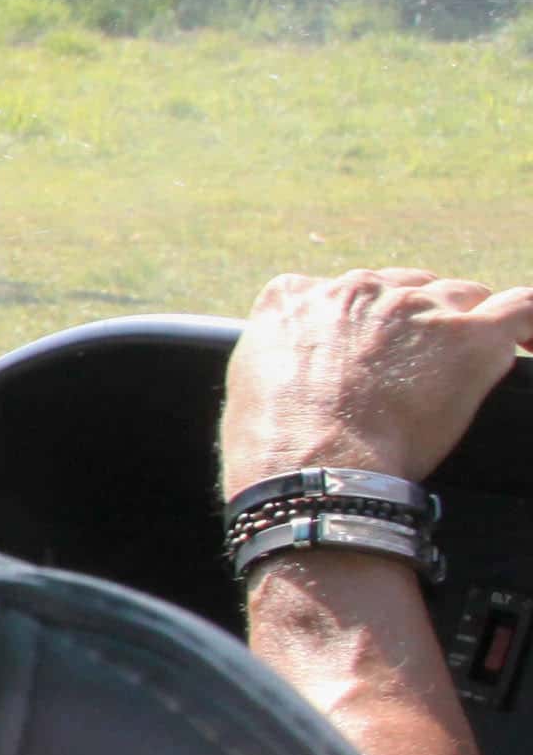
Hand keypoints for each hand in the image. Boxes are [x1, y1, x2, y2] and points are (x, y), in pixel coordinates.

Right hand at [224, 268, 532, 494]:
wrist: (312, 467)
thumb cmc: (274, 442)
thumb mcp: (249, 378)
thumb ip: (279, 349)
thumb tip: (300, 363)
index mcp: (296, 295)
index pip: (345, 293)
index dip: (363, 324)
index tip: (369, 355)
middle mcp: (357, 289)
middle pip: (407, 288)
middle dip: (415, 322)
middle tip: (414, 371)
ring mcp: (416, 308)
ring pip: (462, 296)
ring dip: (463, 327)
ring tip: (460, 370)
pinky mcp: (470, 336)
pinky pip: (522, 307)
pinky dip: (530, 323)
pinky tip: (529, 340)